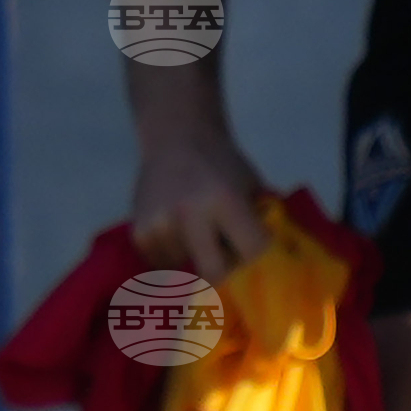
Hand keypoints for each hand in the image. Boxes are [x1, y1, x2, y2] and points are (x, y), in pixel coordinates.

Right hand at [132, 130, 270, 279]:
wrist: (176, 138)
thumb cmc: (222, 164)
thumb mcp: (251, 184)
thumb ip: (260, 220)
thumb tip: (271, 260)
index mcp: (225, 200)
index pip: (252, 250)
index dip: (259, 254)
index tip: (256, 250)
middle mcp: (189, 215)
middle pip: (214, 272)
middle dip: (224, 270)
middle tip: (227, 257)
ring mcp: (160, 225)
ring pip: (186, 266)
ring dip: (194, 256)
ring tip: (196, 230)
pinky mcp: (139, 232)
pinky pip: (162, 263)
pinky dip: (172, 253)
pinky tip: (177, 230)